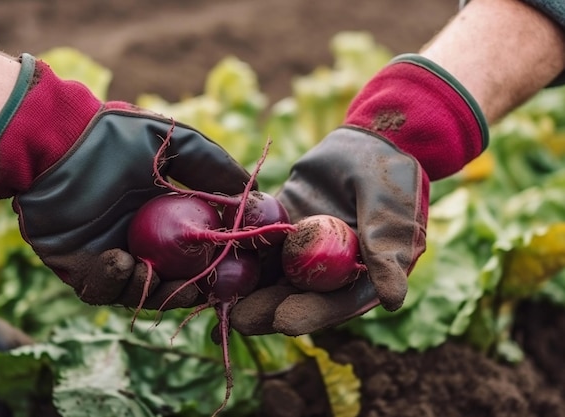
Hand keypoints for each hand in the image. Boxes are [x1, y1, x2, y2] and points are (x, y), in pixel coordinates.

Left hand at [0, 54, 250, 309]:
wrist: (56, 142)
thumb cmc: (117, 138)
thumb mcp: (179, 145)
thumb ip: (217, 168)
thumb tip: (258, 197)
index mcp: (170, 218)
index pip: (201, 252)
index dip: (218, 265)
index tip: (234, 270)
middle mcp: (145, 241)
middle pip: (175, 281)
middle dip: (188, 290)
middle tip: (196, 287)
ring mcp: (113, 256)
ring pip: (141, 293)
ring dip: (151, 290)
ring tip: (150, 271)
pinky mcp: (80, 268)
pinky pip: (101, 291)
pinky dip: (115, 282)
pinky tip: (118, 259)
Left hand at [231, 54, 488, 335]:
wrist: (372, 141)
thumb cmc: (392, 178)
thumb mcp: (392, 212)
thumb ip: (387, 251)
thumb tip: (392, 300)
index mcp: (358, 276)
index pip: (332, 302)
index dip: (309, 313)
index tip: (283, 322)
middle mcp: (326, 268)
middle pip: (294, 294)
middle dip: (266, 308)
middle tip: (238, 320)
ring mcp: (301, 246)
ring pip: (270, 270)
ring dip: (245, 284)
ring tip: (217, 298)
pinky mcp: (281, 223)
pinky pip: (258, 234)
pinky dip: (238, 244)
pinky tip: (213, 252)